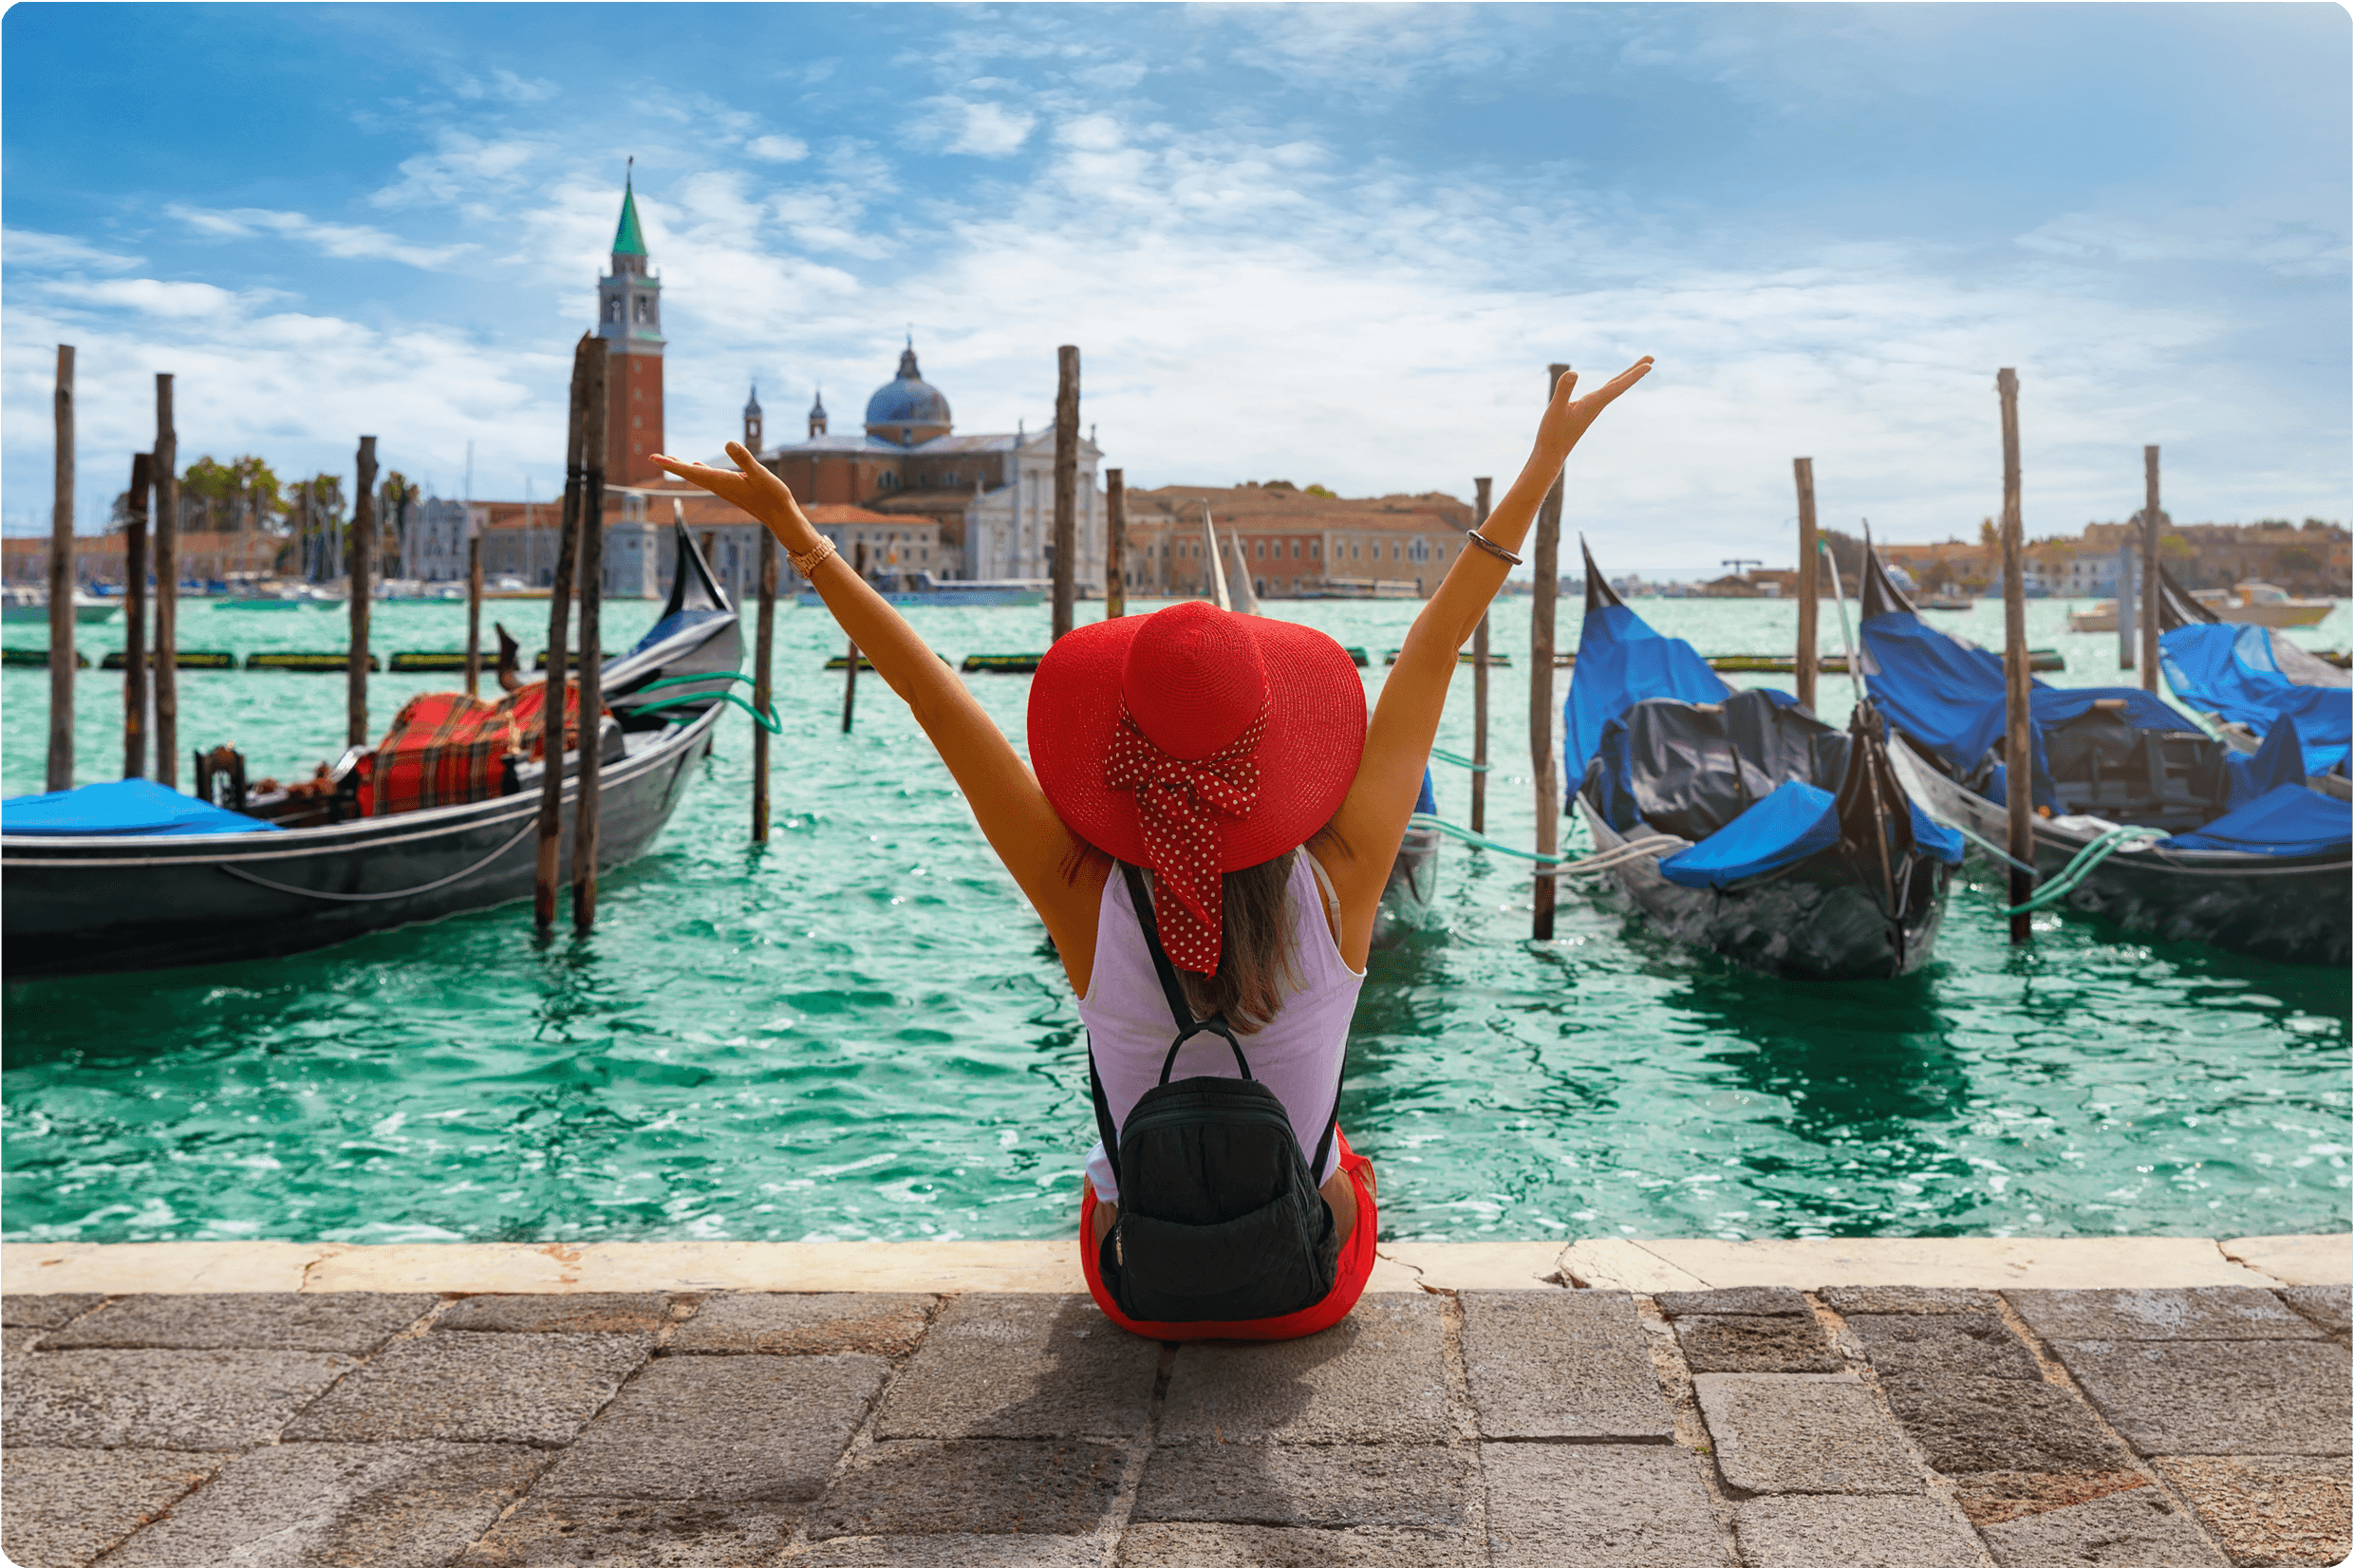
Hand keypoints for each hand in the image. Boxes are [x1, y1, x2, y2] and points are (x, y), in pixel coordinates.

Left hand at [651, 442, 813, 545]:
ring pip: (698, 476)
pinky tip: (697, 466)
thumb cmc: (773, 496)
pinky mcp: (732, 489)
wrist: (781, 517)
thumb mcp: (760, 474)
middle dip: (671, 465)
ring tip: (670, 460)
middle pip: (689, 474)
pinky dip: (698, 470)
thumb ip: (744, 458)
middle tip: (652, 457)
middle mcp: (719, 486)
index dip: (671, 464)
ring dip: (682, 468)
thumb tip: (728, 443)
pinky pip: (709, 478)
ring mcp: (725, 489)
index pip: (690, 472)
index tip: (653, 458)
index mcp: (722, 482)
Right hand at [1534, 357, 1653, 457]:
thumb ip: (1563, 391)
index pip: (1617, 386)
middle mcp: (1596, 406)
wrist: (1550, 455)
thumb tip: (1573, 373)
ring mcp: (1592, 409)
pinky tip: (1612, 384)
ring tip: (1638, 367)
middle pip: (1620, 385)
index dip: (1633, 375)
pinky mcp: (1586, 411)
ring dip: (1626, 377)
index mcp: (1593, 404)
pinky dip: (1613, 385)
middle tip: (1652, 358)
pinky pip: (1604, 394)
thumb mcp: (1555, 410)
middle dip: (1635, 371)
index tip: (1649, 365)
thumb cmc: (1552, 434)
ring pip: (1613, 389)